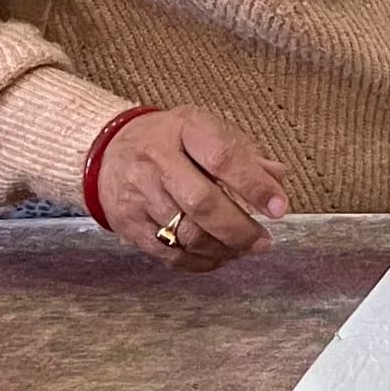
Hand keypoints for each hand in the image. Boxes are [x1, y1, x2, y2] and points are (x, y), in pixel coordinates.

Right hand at [100, 108, 286, 269]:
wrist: (110, 150)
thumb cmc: (171, 140)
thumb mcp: (207, 130)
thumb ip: (245, 153)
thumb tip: (277, 178)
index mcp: (185, 128)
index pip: (224, 158)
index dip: (255, 186)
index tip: (279, 207)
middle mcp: (157, 160)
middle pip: (202, 202)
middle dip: (239, 229)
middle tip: (262, 241)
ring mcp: (140, 193)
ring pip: (186, 233)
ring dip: (222, 248)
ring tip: (243, 249)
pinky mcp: (129, 224)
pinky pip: (168, 253)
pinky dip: (199, 262)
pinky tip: (218, 257)